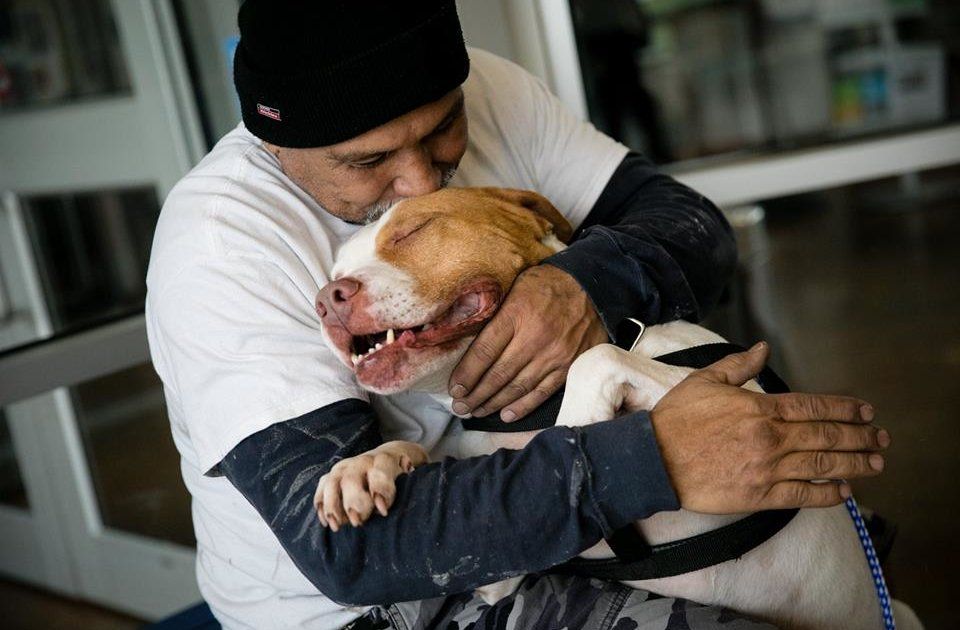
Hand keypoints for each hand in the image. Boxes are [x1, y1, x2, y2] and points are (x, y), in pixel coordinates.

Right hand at [314, 441, 427, 530]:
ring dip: (332, 506)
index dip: (381, 490)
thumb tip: (415, 483)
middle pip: (351, 478)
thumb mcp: (413, 473)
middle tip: (358, 522)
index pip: (380, 471)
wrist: (391, 456)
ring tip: (337, 527)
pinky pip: (322, 488)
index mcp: (385, 460)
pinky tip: (326, 522)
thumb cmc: (404, 472)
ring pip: (332, 483)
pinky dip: (321, 505)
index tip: (383, 511)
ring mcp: (345, 467)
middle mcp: (362, 462)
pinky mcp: (333, 475)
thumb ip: (413, 480)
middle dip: (353, 501)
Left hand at [448, 264, 607, 420]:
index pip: (484, 351)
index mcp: (516, 314)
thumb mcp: (516, 285)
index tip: (454, 388)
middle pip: (498, 374)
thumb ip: (495, 311)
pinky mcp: (569, 367)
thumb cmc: (547, 285)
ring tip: (475, 412)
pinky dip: (522, 406)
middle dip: (475, 395)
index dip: (466, 374)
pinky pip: (542, 392)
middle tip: (459, 407)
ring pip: (517, 387)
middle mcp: (534, 338)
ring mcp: (554, 355)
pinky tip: (506, 415)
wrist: (592, 287)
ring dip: (493, 403)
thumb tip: (465, 333)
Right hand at [651, 342, 888, 513]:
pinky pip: (802, 496)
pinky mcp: (759, 496)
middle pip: (827, 437)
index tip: (866, 411)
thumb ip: (738, 366)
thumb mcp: (704, 381)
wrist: (653, 460)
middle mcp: (771, 439)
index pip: (814, 407)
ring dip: (855, 464)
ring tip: (875, 463)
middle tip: (881, 438)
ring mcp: (768, 470)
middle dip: (860, 436)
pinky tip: (843, 491)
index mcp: (760, 408)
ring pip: (823, 466)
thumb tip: (762, 349)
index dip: (845, 409)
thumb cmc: (675, 420)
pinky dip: (827, 493)